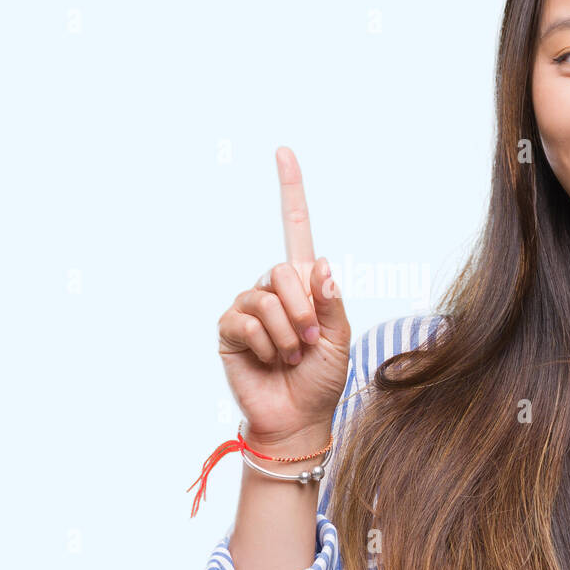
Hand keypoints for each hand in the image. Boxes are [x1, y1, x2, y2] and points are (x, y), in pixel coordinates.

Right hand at [216, 147, 351, 451]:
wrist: (297, 418)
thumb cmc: (320, 380)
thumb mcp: (340, 339)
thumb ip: (331, 302)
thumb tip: (319, 263)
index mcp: (303, 284)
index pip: (294, 229)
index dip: (290, 191)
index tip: (283, 152)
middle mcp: (272, 289)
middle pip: (283, 269)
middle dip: (303, 308)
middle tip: (310, 341)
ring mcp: (248, 308)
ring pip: (266, 299)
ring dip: (287, 333)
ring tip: (291, 356)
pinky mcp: (229, 330)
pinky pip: (245, 321)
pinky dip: (265, 344)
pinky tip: (270, 360)